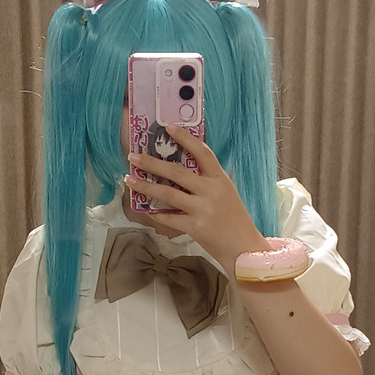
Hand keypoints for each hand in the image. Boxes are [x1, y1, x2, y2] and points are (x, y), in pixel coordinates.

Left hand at [126, 123, 267, 272]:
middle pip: (177, 172)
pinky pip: (169, 218)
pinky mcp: (195, 228)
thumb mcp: (226, 193)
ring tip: (130, 179)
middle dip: (152, 163)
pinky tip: (146, 210)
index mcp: (220, 179)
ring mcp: (202, 210)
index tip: (169, 126)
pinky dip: (156, 214)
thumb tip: (181, 168)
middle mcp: (211, 192)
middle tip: (133, 157)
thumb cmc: (234, 219)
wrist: (244, 249)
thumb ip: (208, 181)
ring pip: (168, 194)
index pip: (203, 152)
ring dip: (146, 186)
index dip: (186, 138)